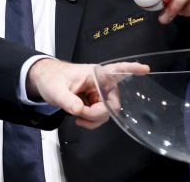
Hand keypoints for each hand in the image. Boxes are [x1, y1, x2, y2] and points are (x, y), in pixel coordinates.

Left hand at [25, 58, 149, 128]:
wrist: (43, 81)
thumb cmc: (50, 78)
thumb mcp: (56, 90)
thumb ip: (68, 101)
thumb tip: (79, 111)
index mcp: (95, 74)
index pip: (117, 70)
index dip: (132, 69)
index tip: (145, 69)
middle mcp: (100, 83)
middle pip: (112, 104)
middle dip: (98, 114)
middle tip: (81, 115)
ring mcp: (98, 93)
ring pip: (106, 112)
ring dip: (93, 119)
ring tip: (77, 117)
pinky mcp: (94, 101)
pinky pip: (99, 115)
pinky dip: (90, 120)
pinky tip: (79, 118)